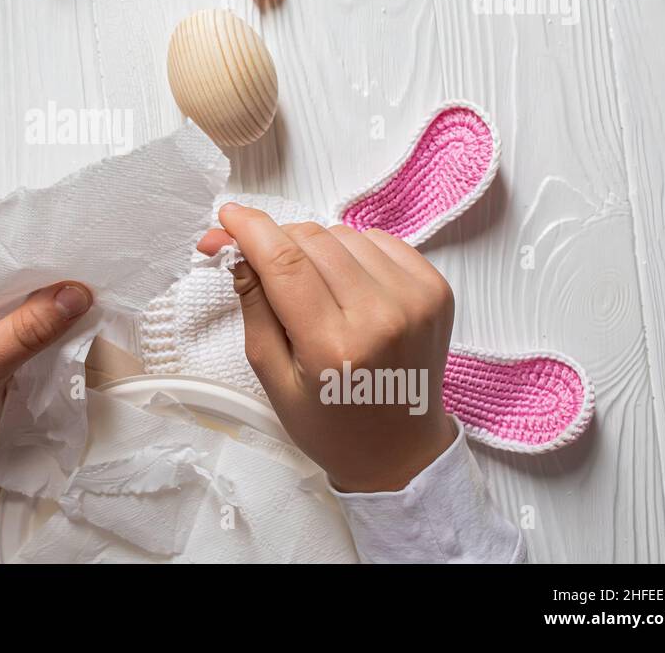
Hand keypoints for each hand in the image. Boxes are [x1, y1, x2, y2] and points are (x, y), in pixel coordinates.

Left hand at [0, 247, 92, 464]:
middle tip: (96, 278)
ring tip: (91, 296)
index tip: (83, 260)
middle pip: (13, 264)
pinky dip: (42, 315)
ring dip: (50, 296)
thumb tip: (78, 293)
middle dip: (50, 275)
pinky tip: (69, 318)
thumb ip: (29, 329)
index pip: (0, 249)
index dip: (41, 255)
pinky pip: (21, 307)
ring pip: (21, 287)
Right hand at [199, 204, 456, 492]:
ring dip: (317, 249)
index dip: (250, 229)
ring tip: (314, 289)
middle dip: (277, 241)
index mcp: (333, 347)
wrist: (400, 450)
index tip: (228, 215)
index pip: (284, 262)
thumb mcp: (273, 377)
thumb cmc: (329, 422)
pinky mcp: (436, 290)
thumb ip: (254, 307)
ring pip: (344, 234)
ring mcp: (415, 300)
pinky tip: (348, 286)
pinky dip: (354, 252)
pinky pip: (379, 240)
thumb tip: (237, 248)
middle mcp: (381, 317)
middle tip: (261, 263)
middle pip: (312, 240)